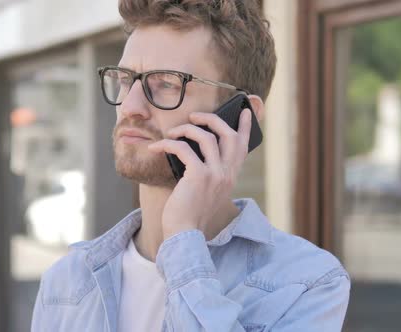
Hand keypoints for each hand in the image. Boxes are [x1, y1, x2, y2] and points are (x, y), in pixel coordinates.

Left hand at [147, 109, 252, 239]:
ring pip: (205, 136)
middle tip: (194, 117)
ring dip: (185, 129)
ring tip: (171, 133)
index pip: (242, 147)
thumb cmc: (191, 214)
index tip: (244, 111)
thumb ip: (209, 175)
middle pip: (227, 134)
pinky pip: (183, 148)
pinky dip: (168, 144)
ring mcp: (215, 174)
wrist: (185, 234)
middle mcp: (227, 174)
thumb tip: (195, 154)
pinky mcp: (198, 176)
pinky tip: (156, 147)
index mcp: (230, 177)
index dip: (244, 127)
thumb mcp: (208, 193)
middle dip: (211, 119)